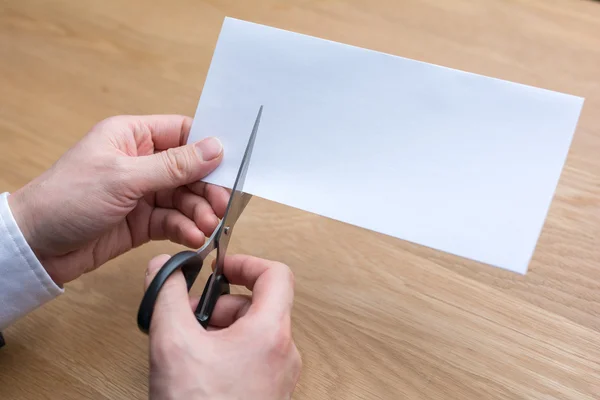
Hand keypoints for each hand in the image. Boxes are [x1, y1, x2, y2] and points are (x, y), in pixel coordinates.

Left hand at [8, 115, 228, 285]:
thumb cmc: (66, 198)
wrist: (36, 247)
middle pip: (191, 170)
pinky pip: (175, 221)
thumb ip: (173, 165)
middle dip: (208, 188)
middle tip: (221, 205)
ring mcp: (144, 193)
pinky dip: (187, 229)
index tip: (230, 166)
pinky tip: (194, 237)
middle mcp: (141, 162)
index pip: (183, 133)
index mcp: (133, 136)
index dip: (208, 148)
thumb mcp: (124, 177)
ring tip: (207, 227)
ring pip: (186, 198)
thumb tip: (214, 148)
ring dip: (200, 212)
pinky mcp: (143, 221)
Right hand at [145, 253, 301, 399]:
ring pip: (252, 331)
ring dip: (220, 328)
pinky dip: (227, 350)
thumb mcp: (173, 344)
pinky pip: (252, 355)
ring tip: (190, 346)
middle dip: (219, 304)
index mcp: (270, 333)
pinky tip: (200, 367)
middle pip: (258, 304)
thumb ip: (168, 296)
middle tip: (189, 316)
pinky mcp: (269, 391)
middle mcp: (283, 352)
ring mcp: (278, 374)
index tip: (220, 266)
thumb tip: (165, 268)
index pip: (275, 275)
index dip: (246, 262)